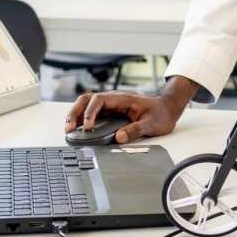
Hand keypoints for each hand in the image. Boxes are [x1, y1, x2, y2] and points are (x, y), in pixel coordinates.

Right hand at [64, 90, 183, 144]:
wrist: (167, 108)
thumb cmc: (160, 114)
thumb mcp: (152, 124)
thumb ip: (135, 130)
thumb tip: (119, 137)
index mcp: (123, 99)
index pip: (99, 100)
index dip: (90, 113)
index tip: (87, 127)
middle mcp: (114, 99)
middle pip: (87, 99)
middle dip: (75, 112)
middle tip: (69, 128)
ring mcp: (111, 105)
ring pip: (87, 104)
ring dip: (76, 115)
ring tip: (68, 129)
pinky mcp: (110, 112)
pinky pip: (92, 112)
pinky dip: (82, 118)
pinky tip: (78, 129)